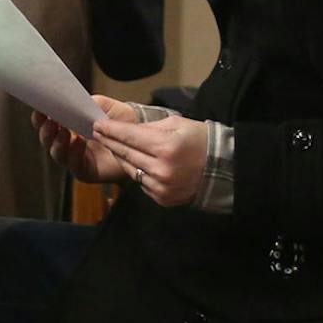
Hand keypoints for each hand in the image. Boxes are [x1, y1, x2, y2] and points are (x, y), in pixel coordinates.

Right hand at [32, 95, 136, 182]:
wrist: (141, 133)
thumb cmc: (120, 118)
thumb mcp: (101, 104)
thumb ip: (83, 102)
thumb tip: (68, 101)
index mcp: (68, 126)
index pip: (47, 123)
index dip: (40, 117)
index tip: (40, 109)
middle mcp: (68, 143)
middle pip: (47, 140)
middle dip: (46, 131)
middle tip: (50, 121)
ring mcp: (76, 158)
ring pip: (57, 154)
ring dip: (56, 143)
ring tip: (64, 132)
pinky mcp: (87, 171)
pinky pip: (74, 165)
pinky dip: (73, 154)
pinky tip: (78, 142)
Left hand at [93, 112, 210, 207]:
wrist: (225, 169)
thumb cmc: (200, 140)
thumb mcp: (176, 124)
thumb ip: (148, 127)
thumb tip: (123, 129)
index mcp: (165, 147)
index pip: (128, 136)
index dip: (110, 130)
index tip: (96, 124)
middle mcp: (161, 169)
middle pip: (125, 153)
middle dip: (109, 141)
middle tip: (97, 132)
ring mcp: (162, 187)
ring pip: (130, 169)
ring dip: (120, 157)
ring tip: (111, 145)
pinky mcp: (163, 198)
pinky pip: (141, 183)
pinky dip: (137, 172)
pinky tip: (133, 162)